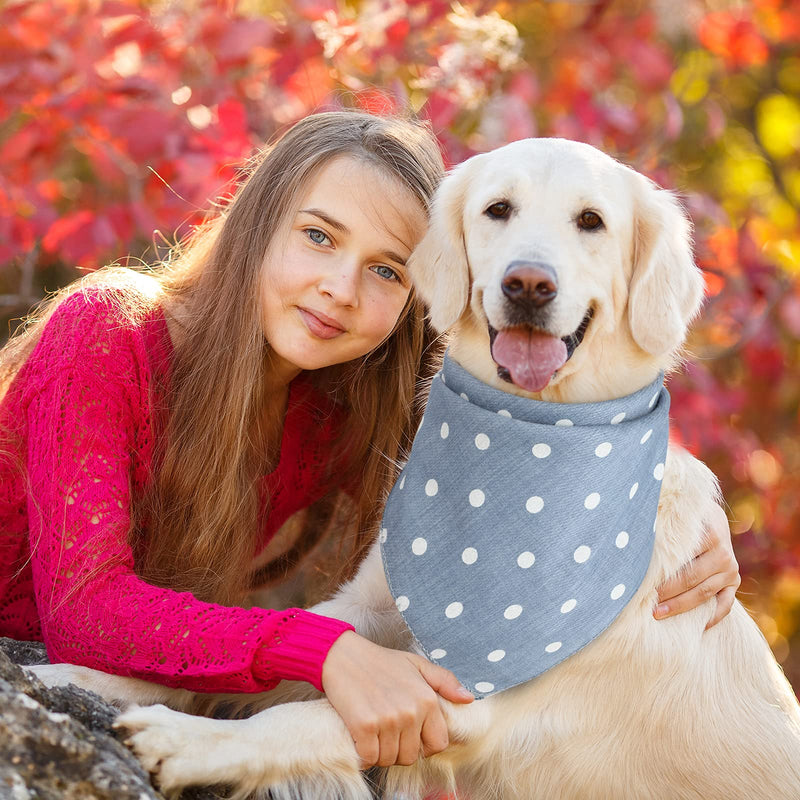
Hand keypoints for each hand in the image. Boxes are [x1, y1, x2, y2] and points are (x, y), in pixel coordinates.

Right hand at [321, 630, 472, 767]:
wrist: (344, 655)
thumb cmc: (381, 661)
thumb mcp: (417, 664)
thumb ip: (445, 681)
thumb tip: (468, 699)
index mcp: (427, 699)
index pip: (438, 744)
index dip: (424, 744)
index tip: (410, 736)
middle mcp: (410, 712)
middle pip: (411, 756)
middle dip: (400, 750)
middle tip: (388, 733)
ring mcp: (387, 720)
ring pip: (390, 759)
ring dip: (381, 753)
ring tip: (375, 733)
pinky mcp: (364, 726)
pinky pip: (370, 758)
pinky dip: (364, 754)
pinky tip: (362, 738)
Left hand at [654, 503, 740, 628]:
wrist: (712, 518)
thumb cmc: (685, 519)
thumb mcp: (677, 516)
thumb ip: (664, 525)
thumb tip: (634, 536)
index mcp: (710, 535)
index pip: (683, 558)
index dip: (663, 571)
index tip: (642, 581)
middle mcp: (724, 554)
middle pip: (692, 579)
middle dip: (668, 593)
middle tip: (648, 604)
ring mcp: (731, 570)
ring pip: (705, 593)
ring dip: (681, 606)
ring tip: (659, 614)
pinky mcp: (734, 581)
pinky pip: (726, 604)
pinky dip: (713, 617)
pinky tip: (698, 627)